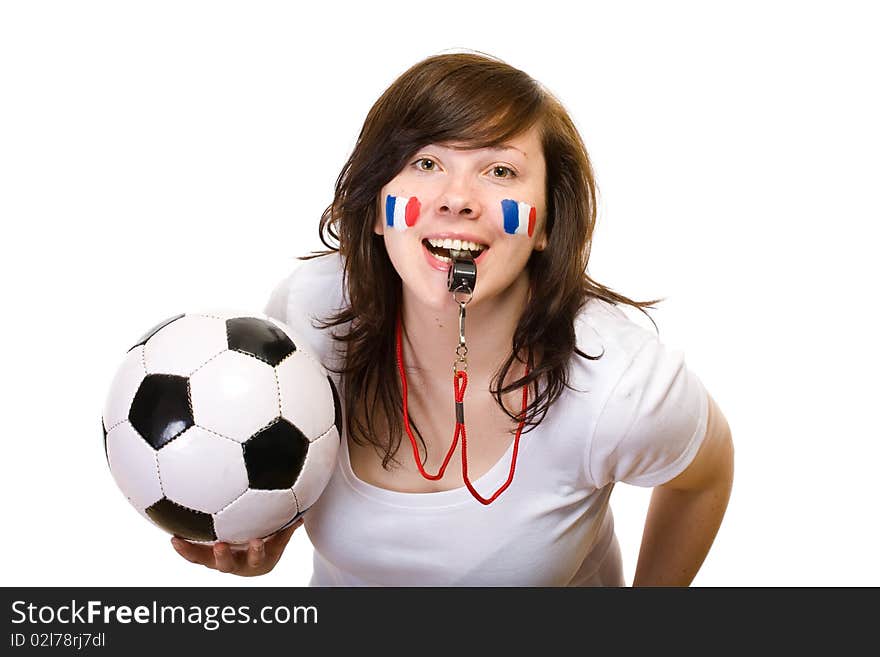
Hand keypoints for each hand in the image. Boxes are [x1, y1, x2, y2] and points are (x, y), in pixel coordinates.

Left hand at [170, 519, 302, 576]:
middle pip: (229, 565)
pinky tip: (170, 534)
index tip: (257, 541)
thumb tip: (306, 500)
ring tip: (178, 542)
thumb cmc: (270, 538)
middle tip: (220, 545)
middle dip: (224, 557)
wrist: (254, 556)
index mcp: (258, 558)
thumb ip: (289, 520)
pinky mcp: (205, 555)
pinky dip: (182, 546)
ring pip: (204, 560)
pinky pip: (192, 553)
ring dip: (192, 553)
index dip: (258, 551)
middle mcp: (237, 562)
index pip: (259, 557)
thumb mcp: (281, 533)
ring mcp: (219, 560)